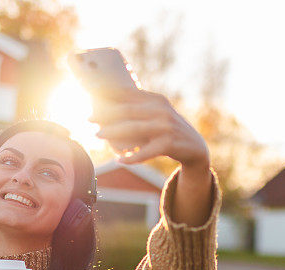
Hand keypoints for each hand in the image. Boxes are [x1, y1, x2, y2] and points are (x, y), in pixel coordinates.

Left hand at [89, 87, 209, 168]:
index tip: (90, 94)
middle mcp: (162, 110)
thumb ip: (139, 108)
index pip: (129, 94)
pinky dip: (132, 157)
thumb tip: (107, 105)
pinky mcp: (169, 144)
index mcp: (157, 100)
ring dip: (113, 132)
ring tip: (98, 134)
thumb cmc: (168, 130)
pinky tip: (120, 159)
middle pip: (127, 111)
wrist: (195, 147)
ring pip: (133, 129)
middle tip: (89, 118)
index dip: (108, 94)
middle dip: (105, 114)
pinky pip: (145, 152)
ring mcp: (166, 127)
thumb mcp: (157, 114)